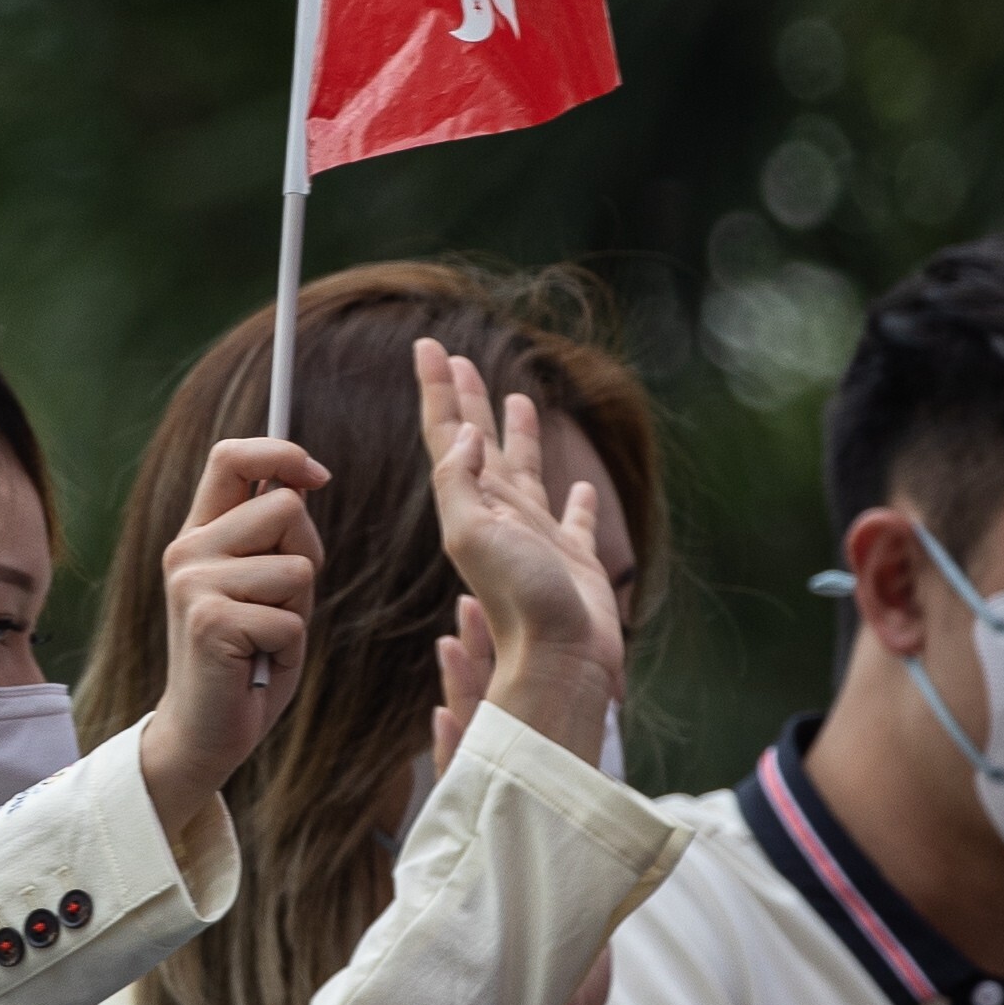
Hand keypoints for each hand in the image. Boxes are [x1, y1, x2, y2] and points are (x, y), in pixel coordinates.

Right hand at [138, 435, 325, 821]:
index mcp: (199, 533)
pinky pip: (289, 619)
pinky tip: (257, 664)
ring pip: (296, 567)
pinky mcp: (209, 622)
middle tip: (280, 605)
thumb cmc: (247, 660)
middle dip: (307, 555)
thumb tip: (305, 482)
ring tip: (265, 639)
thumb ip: (273, 539)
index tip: (318, 476)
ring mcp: (194, 584)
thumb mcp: (262, 587)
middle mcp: (187, 550)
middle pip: (285, 507)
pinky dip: (289, 648)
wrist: (204, 732)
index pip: (231, 457)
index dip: (282, 452)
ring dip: (298, 611)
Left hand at [414, 340, 619, 759]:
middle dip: (467, 397)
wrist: (560, 658)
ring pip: (525, 469)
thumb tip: (467, 432)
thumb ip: (462, 483)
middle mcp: (501, 513)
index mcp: (473, 503)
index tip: (426, 346)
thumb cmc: (519, 601)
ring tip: (517, 397)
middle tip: (456, 355)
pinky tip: (577, 486)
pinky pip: (572, 520)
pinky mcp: (571, 558)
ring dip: (519, 433)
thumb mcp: (474, 535)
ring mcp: (536, 535)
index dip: (437, 389)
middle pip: (480, 440)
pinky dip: (574, 501)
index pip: (448, 433)